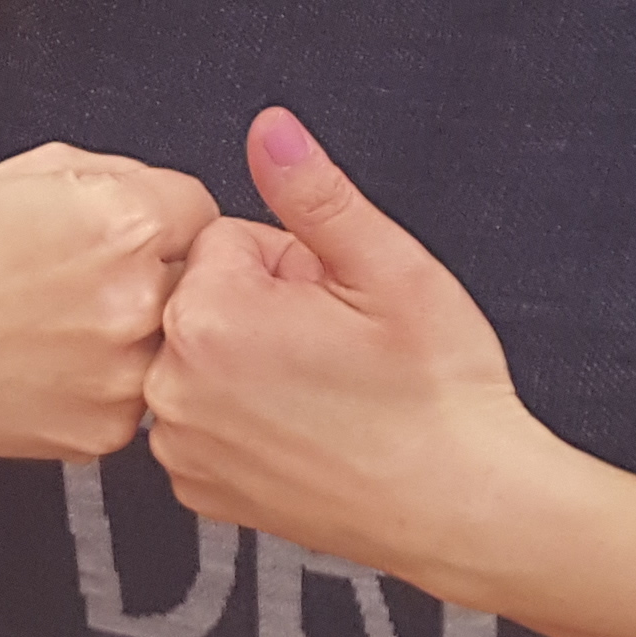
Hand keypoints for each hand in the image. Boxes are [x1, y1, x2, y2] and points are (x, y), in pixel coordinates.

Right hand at [0, 142, 223, 461]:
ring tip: (67, 323)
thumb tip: (172, 200)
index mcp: (124, 223)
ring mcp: (123, 375)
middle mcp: (135, 301)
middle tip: (93, 279)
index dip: (163, 218)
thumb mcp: (34, 171)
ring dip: (140, 333)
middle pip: (197, 282)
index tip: (133, 232)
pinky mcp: (105, 430)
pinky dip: (106, 382)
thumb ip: (122, 177)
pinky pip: (136, 397)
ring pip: (171, 345)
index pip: (202, 210)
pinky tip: (52, 363)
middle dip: (159, 275)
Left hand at [144, 110, 564, 578]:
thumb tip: (269, 129)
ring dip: (252, 362)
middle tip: (337, 348)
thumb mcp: (389, 269)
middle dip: (267, 308)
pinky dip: (243, 418)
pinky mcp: (196, 488)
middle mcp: (172, 385)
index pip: (227, 239)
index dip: (294, 263)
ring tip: (325, 390)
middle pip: (207, 298)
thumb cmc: (439, 393)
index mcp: (209, 317)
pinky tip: (305, 431)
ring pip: (204, 358)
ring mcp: (180, 446)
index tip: (337, 303)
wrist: (463, 507)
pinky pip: (204, 418)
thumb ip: (314, 192)